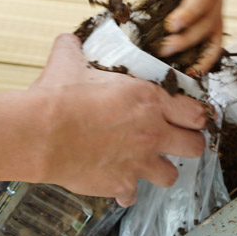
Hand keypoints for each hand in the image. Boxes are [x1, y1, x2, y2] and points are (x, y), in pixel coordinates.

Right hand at [31, 34, 208, 206]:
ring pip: (171, 176)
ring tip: (145, 162)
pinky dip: (125, 191)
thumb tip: (69, 39)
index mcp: (148, 100)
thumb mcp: (69, 62)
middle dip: (188, 143)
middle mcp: (151, 133)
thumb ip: (75, 48)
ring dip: (160, 169)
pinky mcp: (120, 184)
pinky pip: (133, 195)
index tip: (189, 116)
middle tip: (174, 140)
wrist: (41, 134)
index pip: (196, 112)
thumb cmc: (58, 97)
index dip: (195, 115)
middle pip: (195, 146)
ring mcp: (138, 163)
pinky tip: (115, 181)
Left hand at [145, 0, 224, 72]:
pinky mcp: (210, 26)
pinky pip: (212, 47)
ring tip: (180, 69)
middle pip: (207, 21)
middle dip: (186, 37)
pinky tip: (190, 73)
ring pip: (213, 38)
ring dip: (198, 55)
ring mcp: (216, 12)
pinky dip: (204, 62)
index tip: (171, 25)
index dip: (190, 12)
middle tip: (162, 48)